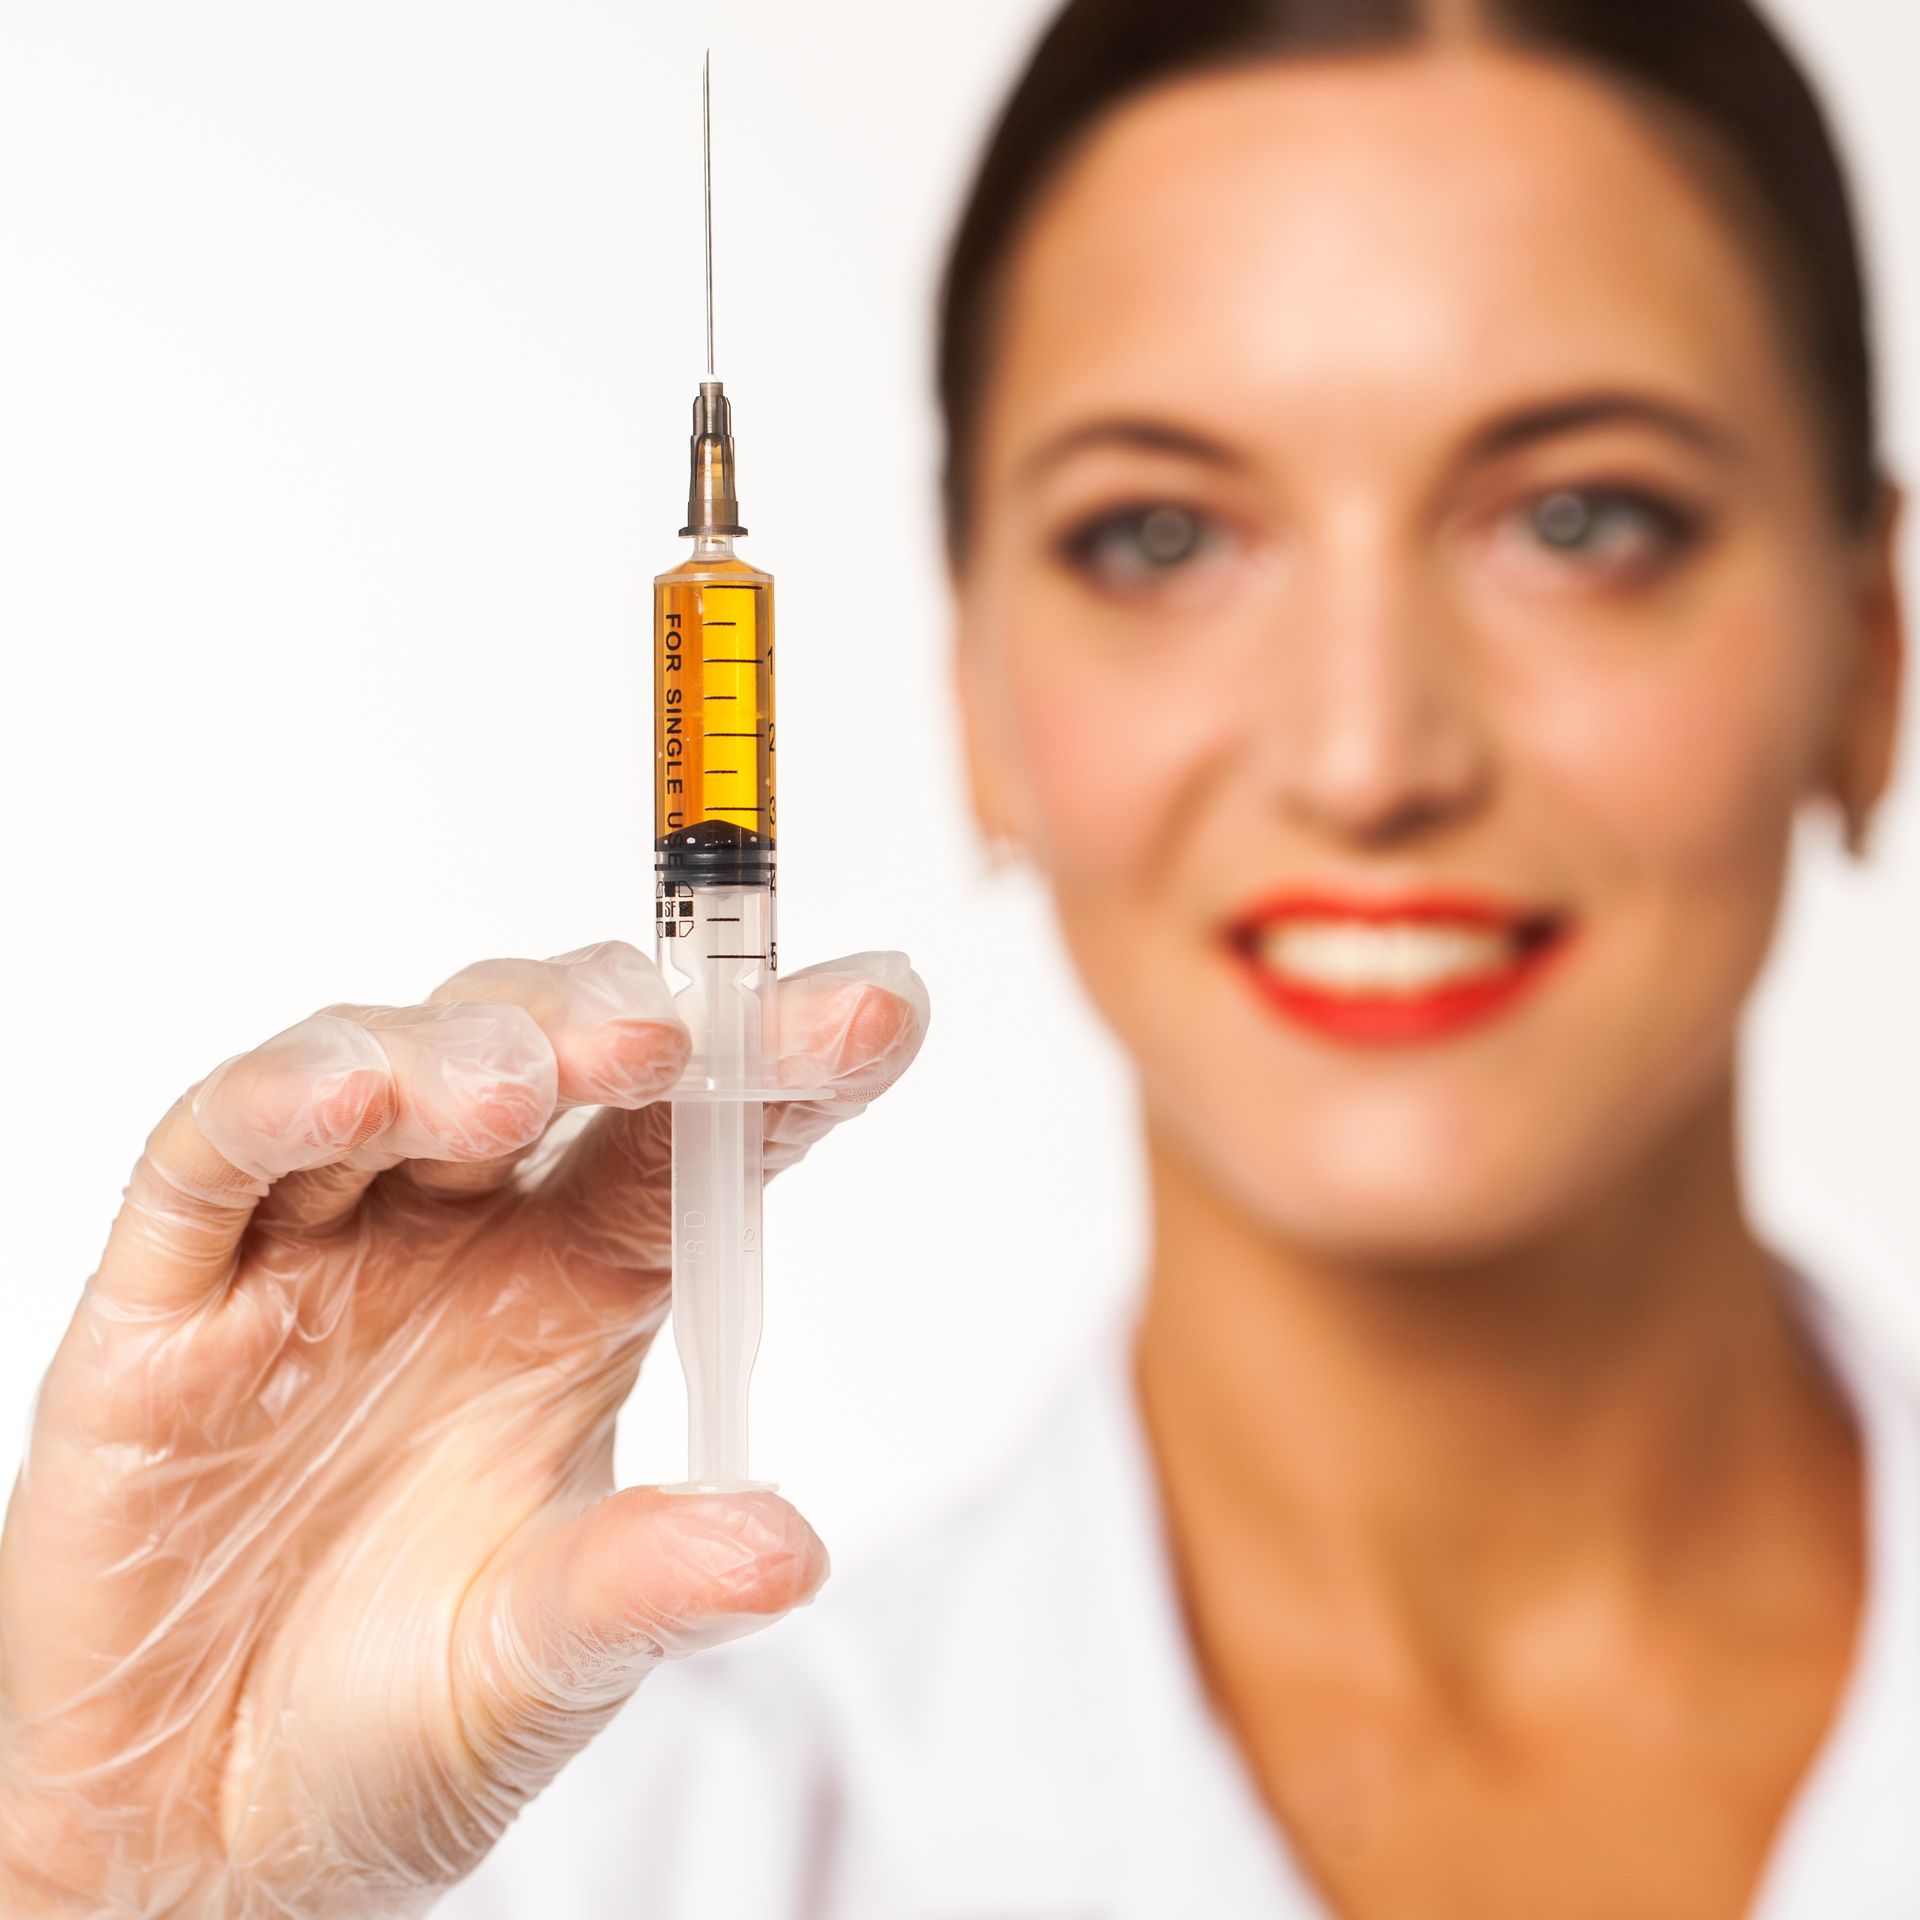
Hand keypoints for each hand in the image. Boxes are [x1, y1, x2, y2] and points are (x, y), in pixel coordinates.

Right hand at [0, 941, 926, 1917]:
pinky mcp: (175, 1290)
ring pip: (396, 1060)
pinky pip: (221, 1149)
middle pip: (555, 1056)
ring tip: (517, 1088)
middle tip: (669, 1041)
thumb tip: (788, 1550)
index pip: (697, 1140)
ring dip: (464, 1048)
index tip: (885, 1005)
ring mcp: (322, 1243)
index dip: (782, 1063)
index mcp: (585, 1285)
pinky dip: (283, 1101)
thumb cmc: (401, 1716)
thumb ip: (648, 1586)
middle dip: (614, 1021)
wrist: (209, 1827)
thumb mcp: (547, 1661)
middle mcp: (466, 1233)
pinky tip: (350, 1103)